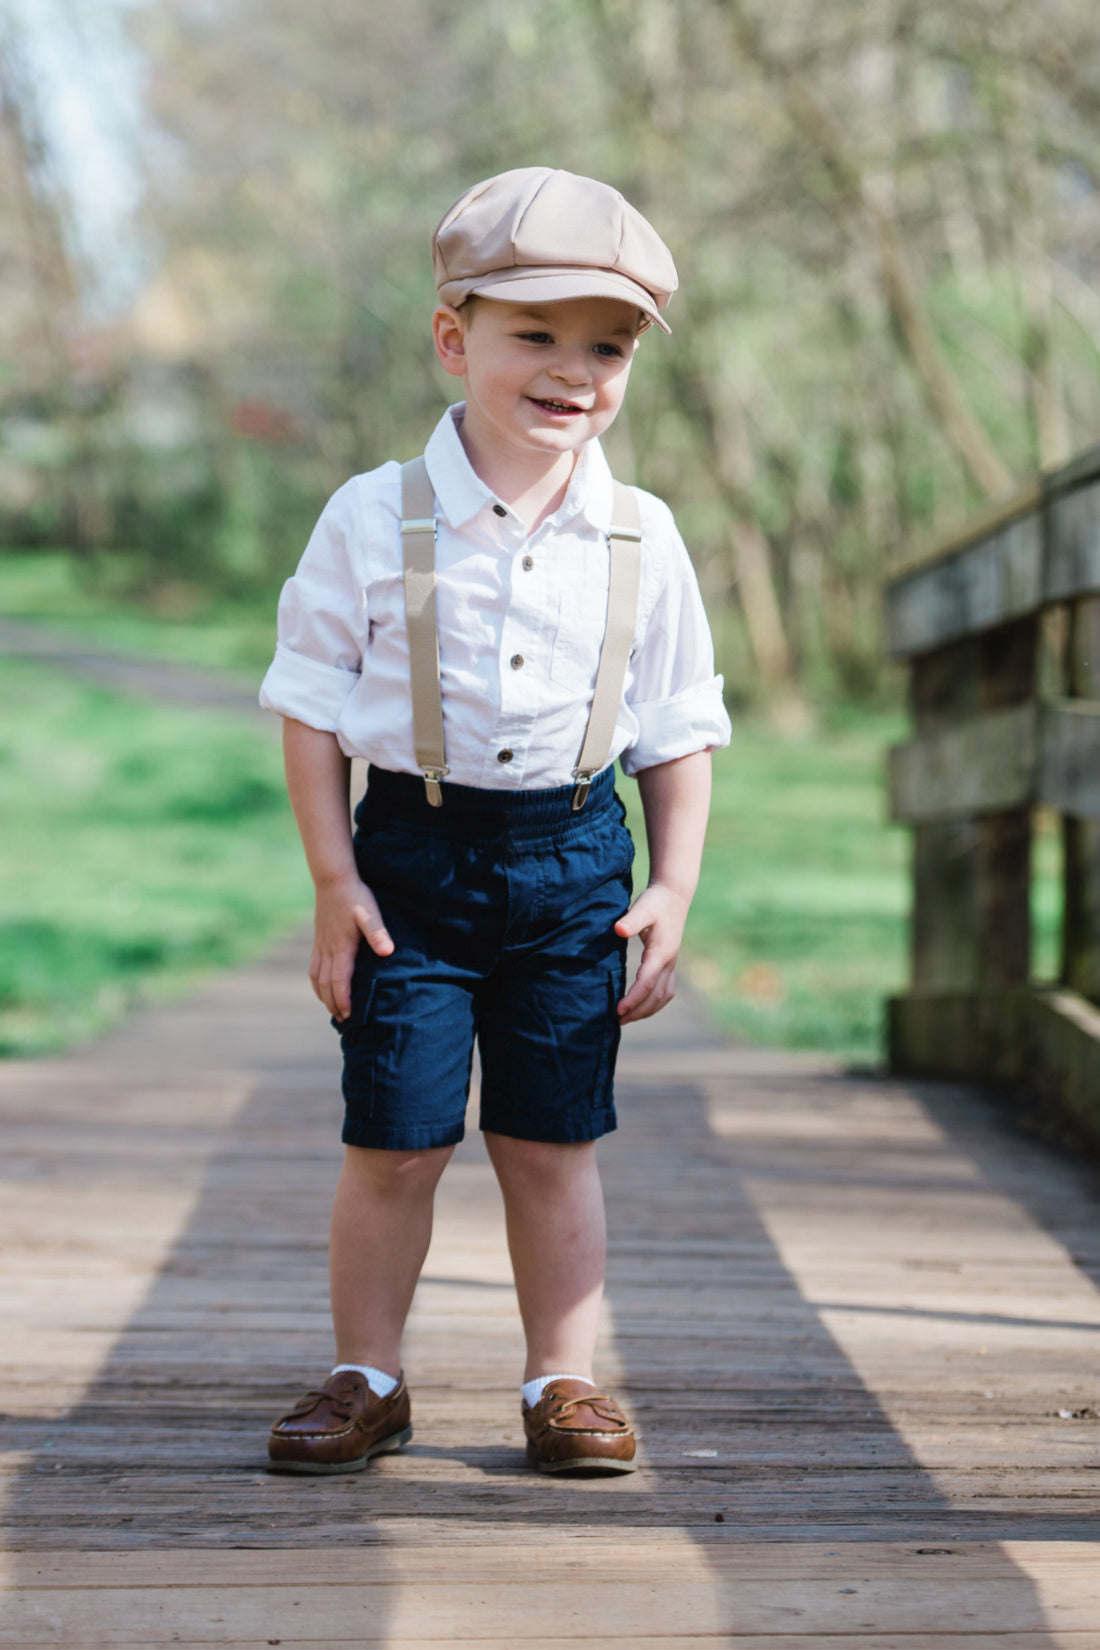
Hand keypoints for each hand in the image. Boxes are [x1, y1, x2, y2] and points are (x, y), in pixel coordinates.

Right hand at [310, 874, 393, 1020]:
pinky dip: (316, 981)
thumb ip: (378, 933)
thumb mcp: (371, 913)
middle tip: (342, 1019)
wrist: (333, 879)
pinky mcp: (319, 938)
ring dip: (322, 995)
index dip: (342, 999)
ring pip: (316, 977)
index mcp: (341, 947)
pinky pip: (313, 966)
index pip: (338, 980)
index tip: (348, 1014)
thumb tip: (387, 952)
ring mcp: (321, 944)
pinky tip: (321, 984)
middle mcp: (328, 949)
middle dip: (332, 1003)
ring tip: (331, 1008)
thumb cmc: (356, 896)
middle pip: (325, 984)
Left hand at [613, 882, 688, 1023]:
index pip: (647, 983)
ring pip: (663, 996)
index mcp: (661, 953)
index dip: (633, 999)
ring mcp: (672, 964)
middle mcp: (669, 962)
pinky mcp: (670, 963)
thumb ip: (631, 920)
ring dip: (646, 1010)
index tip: (617, 1011)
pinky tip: (641, 1007)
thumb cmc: (655, 901)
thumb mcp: (642, 908)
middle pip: (655, 996)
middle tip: (616, 1021)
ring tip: (626, 1019)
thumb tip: (618, 930)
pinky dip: (654, 1003)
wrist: (674, 895)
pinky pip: (665, 990)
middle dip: (637, 1011)